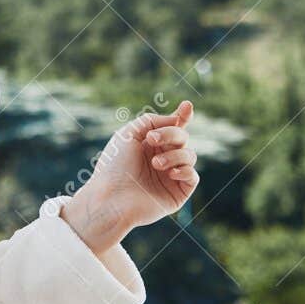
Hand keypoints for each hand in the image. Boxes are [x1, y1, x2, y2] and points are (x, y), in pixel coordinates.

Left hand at [62, 100, 198, 254]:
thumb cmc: (115, 166)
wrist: (112, 197)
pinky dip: (185, 170)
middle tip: (151, 139)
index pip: (172, 128)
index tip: (186, 106)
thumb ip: (152, 120)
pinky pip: (193, 176)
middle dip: (170, 134)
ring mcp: (171, 176)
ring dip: (174, 155)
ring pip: (190, 155)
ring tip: (155, 164)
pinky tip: (170, 173)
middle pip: (182, 137)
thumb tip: (176, 119)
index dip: (181, 116)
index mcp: (150, 145)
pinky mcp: (177, 193)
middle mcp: (162, 159)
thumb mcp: (128, 134)